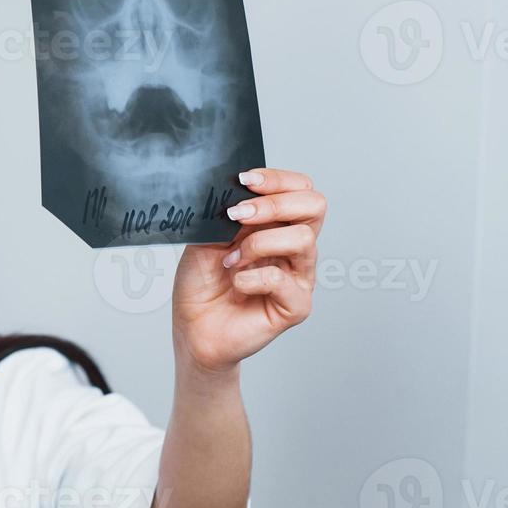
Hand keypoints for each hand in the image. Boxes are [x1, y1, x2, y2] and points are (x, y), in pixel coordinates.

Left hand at [172, 167, 325, 374]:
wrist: (192, 329)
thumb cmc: (202, 285)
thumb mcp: (207, 237)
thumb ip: (226, 213)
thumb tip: (237, 189)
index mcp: (278, 226)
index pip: (299, 189)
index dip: (276, 179)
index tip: (244, 180)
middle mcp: (294, 248)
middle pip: (315, 205)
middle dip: (274, 203)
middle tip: (238, 214)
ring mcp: (298, 277)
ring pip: (303, 239)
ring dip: (258, 243)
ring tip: (231, 259)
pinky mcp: (295, 306)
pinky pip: (282, 279)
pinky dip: (251, 277)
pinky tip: (236, 284)